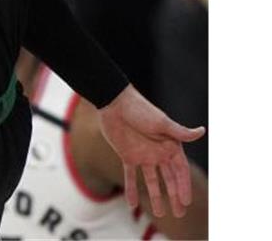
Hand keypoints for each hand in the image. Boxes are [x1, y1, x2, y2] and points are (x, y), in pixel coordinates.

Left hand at [97, 85, 205, 217]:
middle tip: (179, 214)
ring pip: (152, 181)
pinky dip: (131, 189)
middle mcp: (159, 153)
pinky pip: (130, 176)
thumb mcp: (161, 122)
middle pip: (169, 179)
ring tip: (161, 213)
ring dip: (156, 197)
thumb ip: (180, 132)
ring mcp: (143, 155)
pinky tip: (132, 203)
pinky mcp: (127, 155)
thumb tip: (202, 131)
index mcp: (170, 146)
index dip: (184, 187)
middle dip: (175, 196)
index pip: (180, 171)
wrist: (114, 103)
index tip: (186, 202)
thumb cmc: (140, 109)